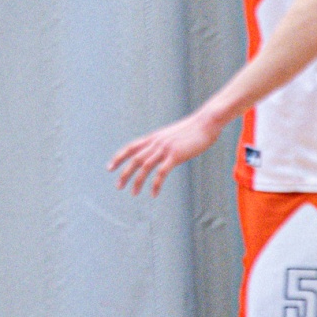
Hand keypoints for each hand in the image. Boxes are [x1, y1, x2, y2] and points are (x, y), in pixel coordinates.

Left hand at [108, 111, 224, 196]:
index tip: (110, 168)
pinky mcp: (175, 155)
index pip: (131, 147)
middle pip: (134, 159)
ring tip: (133, 193)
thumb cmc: (192, 130)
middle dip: (124, 173)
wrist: (206, 122)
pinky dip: (155, 184)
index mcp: (154, 137)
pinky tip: (153, 194)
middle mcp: (156, 142)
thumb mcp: (173, 135)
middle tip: (118, 186)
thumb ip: (164, 143)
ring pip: (144, 166)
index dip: (119, 157)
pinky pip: (161, 172)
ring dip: (137, 181)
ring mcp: (165, 148)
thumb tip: (160, 152)